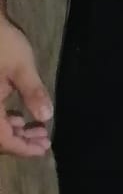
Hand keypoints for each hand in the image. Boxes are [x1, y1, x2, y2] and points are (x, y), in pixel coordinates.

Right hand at [0, 17, 52, 157]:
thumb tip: (47, 116)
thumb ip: (33, 93)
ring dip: (14, 131)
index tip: (44, 149)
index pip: (2, 140)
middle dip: (21, 141)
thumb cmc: (3, 44)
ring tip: (38, 129)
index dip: (23, 148)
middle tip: (45, 140)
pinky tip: (19, 117)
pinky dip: (5, 121)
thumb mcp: (22, 68)